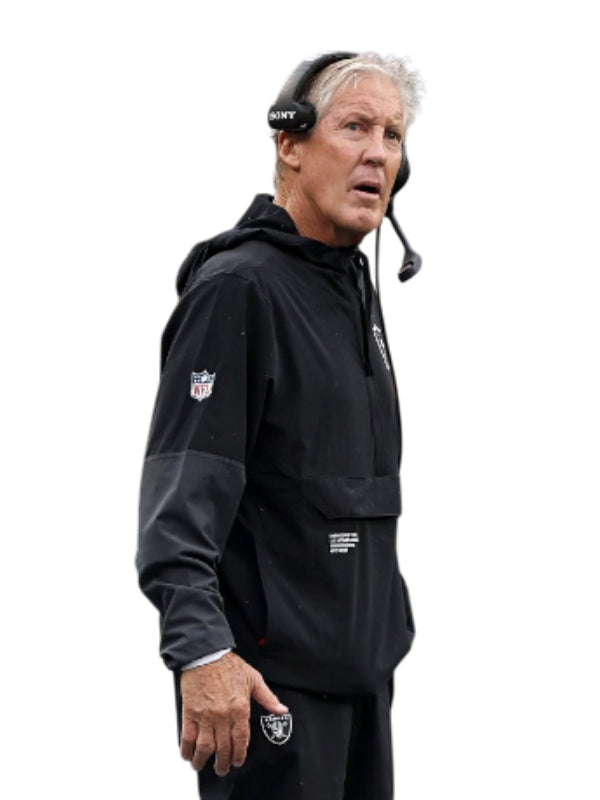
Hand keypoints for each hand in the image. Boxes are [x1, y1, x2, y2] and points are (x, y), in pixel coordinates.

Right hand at [179, 651, 288, 775]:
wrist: (206, 654)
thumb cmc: (230, 665)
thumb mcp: (254, 679)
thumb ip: (268, 698)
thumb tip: (282, 710)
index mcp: (240, 708)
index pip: (241, 740)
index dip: (239, 755)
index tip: (237, 761)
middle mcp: (223, 715)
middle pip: (223, 748)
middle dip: (223, 763)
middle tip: (222, 768)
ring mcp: (205, 715)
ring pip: (205, 747)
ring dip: (203, 760)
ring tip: (202, 766)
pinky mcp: (190, 712)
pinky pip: (188, 737)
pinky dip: (187, 749)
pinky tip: (188, 755)